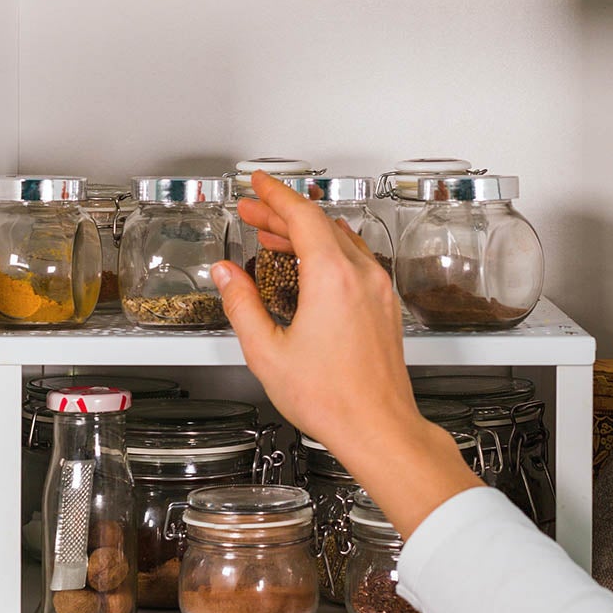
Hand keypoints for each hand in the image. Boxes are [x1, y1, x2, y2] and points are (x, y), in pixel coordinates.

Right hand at [212, 171, 480, 538]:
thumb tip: (226, 275)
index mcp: (333, 278)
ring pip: (341, 242)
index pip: (302, 216)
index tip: (258, 185)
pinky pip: (356, 262)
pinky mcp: (386, 307)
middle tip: (253, 212)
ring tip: (273, 237)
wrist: (378, 427)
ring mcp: (379, 291)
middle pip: (321, 225)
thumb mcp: (267, 352)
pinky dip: (328, 253)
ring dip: (306, 233)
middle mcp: (362, 276)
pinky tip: (310, 265)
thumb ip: (241, 305)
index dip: (275, 195)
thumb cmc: (332, 399)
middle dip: (282, 214)